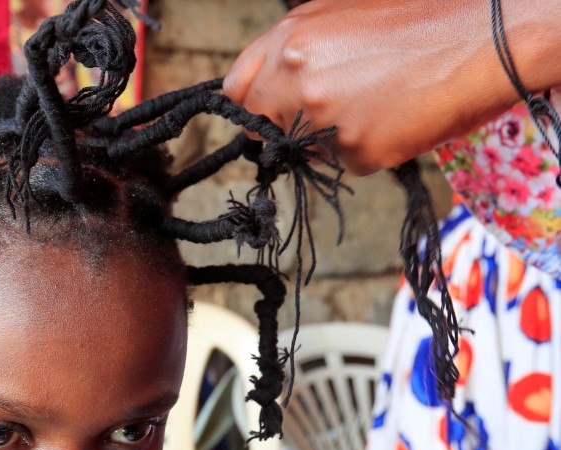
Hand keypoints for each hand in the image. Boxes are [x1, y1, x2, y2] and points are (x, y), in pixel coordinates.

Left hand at [222, 0, 552, 173]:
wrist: (484, 41)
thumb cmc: (420, 19)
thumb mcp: (341, 15)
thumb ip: (297, 50)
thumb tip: (270, 85)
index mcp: (288, 41)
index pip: (236, 91)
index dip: (252, 104)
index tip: (268, 111)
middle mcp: (294, 79)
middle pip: (263, 127)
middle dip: (287, 127)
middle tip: (331, 113)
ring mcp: (322, 120)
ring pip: (307, 149)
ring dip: (331, 139)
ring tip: (378, 103)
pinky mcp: (355, 152)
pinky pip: (347, 164)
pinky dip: (368, 150)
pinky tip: (398, 119)